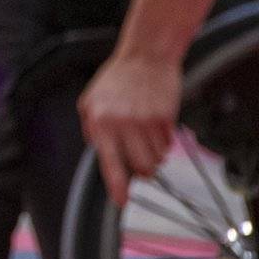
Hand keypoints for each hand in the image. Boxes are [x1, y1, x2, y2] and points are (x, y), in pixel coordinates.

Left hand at [78, 53, 181, 206]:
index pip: (109, 163)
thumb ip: (91, 129)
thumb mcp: (90, 101)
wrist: (145, 56)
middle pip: (141, 168)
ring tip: (147, 136)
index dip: (117, 186)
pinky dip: (164, 141)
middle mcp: (122, 124)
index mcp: (100, 122)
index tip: (122, 202)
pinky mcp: (165, 118)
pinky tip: (156, 124)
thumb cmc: (116, 80)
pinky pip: (168, 144)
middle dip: (143, 169)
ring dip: (155, 154)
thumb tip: (99, 152)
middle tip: (141, 158)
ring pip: (157, 159)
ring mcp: (145, 121)